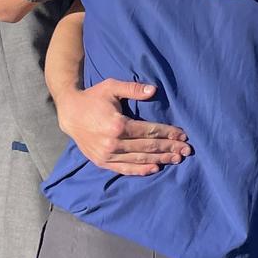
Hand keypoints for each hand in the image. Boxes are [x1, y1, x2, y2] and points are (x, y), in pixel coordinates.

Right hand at [56, 80, 191, 175]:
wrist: (70, 113)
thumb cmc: (93, 97)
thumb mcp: (112, 87)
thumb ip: (133, 89)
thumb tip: (154, 90)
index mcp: (117, 124)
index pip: (149, 131)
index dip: (167, 133)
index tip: (183, 135)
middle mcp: (113, 143)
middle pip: (148, 147)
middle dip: (169, 148)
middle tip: (187, 150)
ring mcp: (107, 155)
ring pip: (139, 160)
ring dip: (160, 160)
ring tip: (177, 159)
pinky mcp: (102, 162)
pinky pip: (124, 169)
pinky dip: (140, 170)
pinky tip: (155, 169)